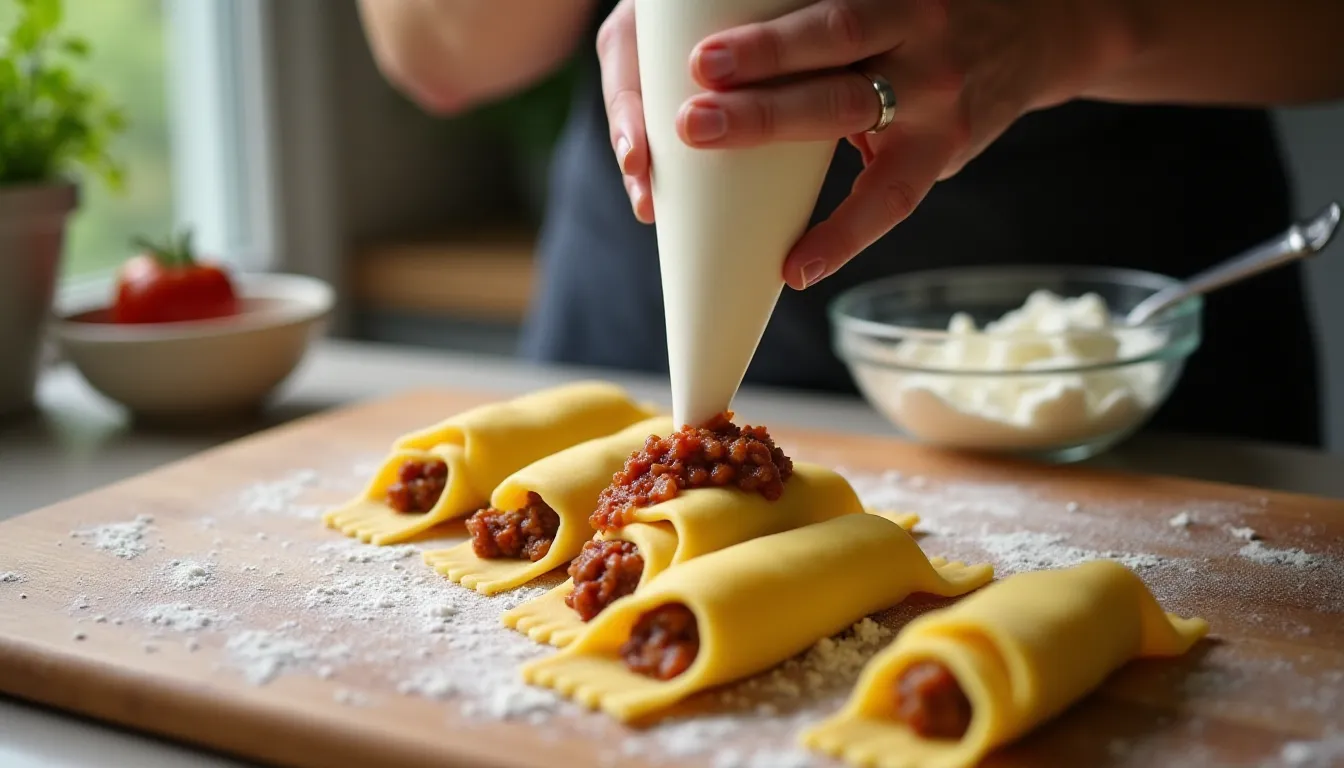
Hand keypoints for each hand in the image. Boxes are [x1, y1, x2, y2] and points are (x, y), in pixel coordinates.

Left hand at [598, 0, 1134, 285]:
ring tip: (729, 177)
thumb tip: (718, 62)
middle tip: (693, 116)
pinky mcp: (944, 151)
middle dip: (760, 82)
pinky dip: (840, 238)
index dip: (768, 39)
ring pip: (852, 117)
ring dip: (781, 143)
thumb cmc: (932, 19)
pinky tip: (796, 267)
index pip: (829, 13)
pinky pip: (888, 203)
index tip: (700, 60)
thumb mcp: (892, 2)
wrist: (1040, 33)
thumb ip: (831, 27)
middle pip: (834, 50)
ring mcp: (935, 97)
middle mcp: (918, 37)